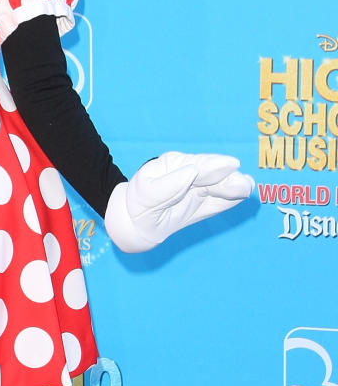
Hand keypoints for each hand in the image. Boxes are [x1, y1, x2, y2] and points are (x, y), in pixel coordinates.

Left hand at [104, 151, 254, 253]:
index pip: (197, 164)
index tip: (230, 165)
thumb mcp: (147, 193)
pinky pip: (222, 199)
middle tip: (243, 184)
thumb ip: (169, 184)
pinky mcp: (208, 201)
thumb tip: (192, 171)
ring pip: (221, 185)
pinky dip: (233, 197)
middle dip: (229, 178)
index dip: (214, 165)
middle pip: (214, 173)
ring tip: (247, 188)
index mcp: (174, 164)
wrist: (139, 221)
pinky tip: (244, 194)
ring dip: (235, 186)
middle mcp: (191, 171)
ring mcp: (202, 186)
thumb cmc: (140, 204)